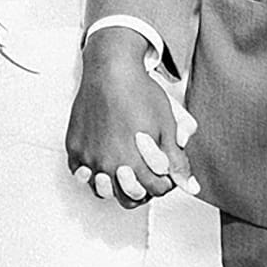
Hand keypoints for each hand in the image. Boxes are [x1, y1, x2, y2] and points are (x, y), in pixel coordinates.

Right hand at [66, 26, 193, 208]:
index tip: (164, 172)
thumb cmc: (139, 94)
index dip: (164, 182)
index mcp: (134, 162)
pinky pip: (80, 173)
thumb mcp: (167, 127)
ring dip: (115, 185)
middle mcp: (108, 164)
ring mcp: (89, 157)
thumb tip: (191, 187)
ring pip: (102, 190)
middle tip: (145, 172)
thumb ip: (177, 162)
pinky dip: (90, 172)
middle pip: (129, 197)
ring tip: (125, 169)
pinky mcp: (75, 147)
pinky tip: (102, 162)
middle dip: (143, 189)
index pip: (154, 190)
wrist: (112, 69)